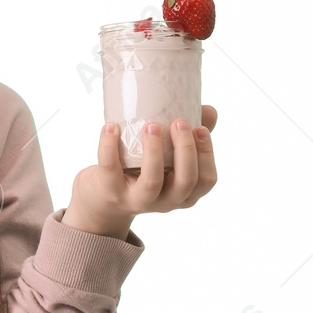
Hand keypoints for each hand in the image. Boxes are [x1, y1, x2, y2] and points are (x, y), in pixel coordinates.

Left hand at [64, 105, 219, 238]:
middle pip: (185, 181)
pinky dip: (108, 145)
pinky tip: (111, 126)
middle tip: (180, 122)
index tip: (200, 128)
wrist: (103, 198)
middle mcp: (166, 202)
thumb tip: (210, 110)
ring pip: (152, 181)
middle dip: (185, 149)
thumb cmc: (142, 171)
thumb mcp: (168, 159)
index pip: (206, 180)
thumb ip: (188, 136)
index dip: (206, 154)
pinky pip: (110, 169)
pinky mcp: (111, 193)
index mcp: (185, 194)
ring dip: (154, 150)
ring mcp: (138, 200)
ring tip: (151, 125)